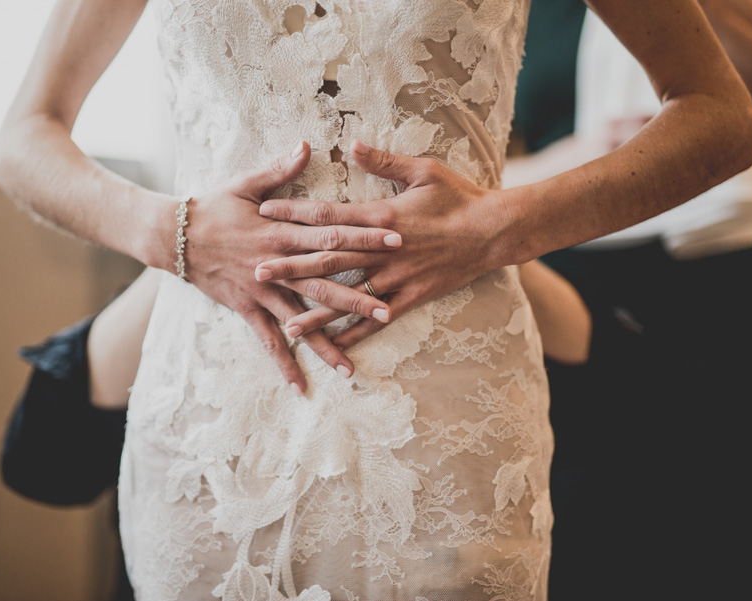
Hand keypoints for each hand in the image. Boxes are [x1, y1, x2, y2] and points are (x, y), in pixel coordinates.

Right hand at [181, 142, 401, 391]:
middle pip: (324, 284)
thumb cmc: (214, 206)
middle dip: (357, 298)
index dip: (364, 236)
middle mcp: (277, 266)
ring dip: (325, 342)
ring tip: (351, 366)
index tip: (396, 240)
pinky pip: (268, 341)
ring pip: (300, 320)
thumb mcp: (246, 182)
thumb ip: (280, 168)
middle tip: (389, 311)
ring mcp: (262, 291)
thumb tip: (307, 144)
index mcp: (282, 232)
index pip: (331, 234)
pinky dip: (284, 364)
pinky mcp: (247, 309)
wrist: (175, 236)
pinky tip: (301, 386)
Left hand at [255, 140, 511, 348]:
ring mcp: (395, 277)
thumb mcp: (423, 170)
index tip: (265, 213)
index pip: (328, 215)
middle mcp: (381, 250)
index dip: (294, 214)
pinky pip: (377, 319)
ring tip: (287, 324)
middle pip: (327, 259)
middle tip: (256, 272)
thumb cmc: (459, 198)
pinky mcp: (410, 297)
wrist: (494, 232)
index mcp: (380, 217)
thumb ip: (384, 162)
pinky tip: (335, 346)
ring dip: (316, 311)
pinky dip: (355, 333)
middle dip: (290, 267)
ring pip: (347, 296)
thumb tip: (352, 144)